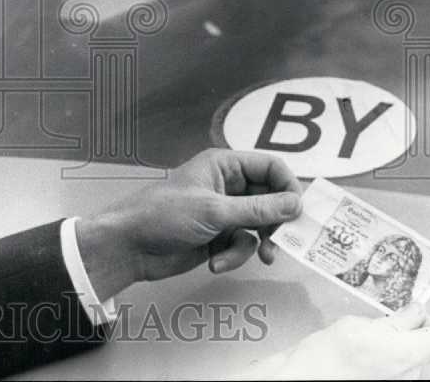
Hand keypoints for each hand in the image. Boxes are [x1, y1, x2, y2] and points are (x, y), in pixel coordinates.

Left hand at [75, 148, 302, 299]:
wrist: (130, 247)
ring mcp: (223, 212)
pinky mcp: (218, 236)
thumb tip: (296, 204)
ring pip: (259, 226)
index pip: (271, 167)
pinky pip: (242, 245)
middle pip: (271, 199)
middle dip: (276, 222)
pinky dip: (234, 255)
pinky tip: (216, 263)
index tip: (299, 213)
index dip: (289, 187)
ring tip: (261, 258)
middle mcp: (227, 185)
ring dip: (256, 244)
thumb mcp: (214, 211)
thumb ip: (258, 209)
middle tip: (283, 242)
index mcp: (224, 165)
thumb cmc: (163, 215)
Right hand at [247, 303, 429, 378]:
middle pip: (424, 348)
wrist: (302, 381)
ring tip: (362, 339)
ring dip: (392, 346)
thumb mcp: (359, 325)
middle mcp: (409, 376)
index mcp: (408, 357)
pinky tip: (358, 355)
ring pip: (407, 359)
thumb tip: (415, 311)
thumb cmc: (326, 358)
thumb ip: (394, 320)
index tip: (409, 313)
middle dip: (406, 332)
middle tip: (378, 323)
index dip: (429, 322)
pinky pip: (393, 369)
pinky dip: (382, 359)